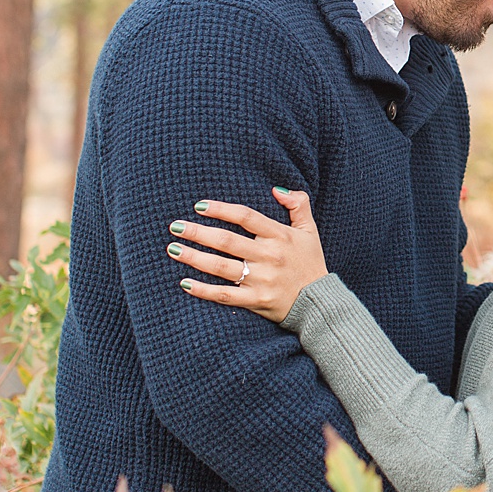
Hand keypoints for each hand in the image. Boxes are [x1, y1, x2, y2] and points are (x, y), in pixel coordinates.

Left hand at [166, 188, 326, 322]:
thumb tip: (277, 189)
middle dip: (198, 232)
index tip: (198, 205)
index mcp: (279, 236)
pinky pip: (226, 295)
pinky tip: (185, 283)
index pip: (245, 217)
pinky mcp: (257, 300)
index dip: (221, 209)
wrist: (320, 302)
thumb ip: (299, 204)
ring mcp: (262, 280)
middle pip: (227, 241)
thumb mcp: (310, 230)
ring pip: (221, 267)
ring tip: (173, 249)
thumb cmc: (311, 263)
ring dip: (194, 257)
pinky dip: (204, 291)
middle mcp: (269, 256)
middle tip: (175, 227)